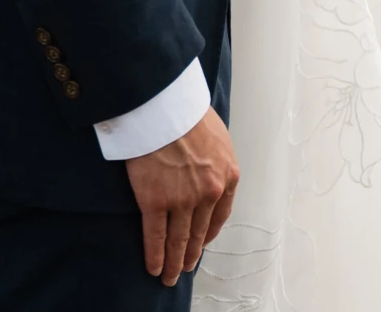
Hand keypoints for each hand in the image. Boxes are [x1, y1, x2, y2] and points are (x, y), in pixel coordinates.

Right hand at [125, 105, 237, 285]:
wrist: (163, 106)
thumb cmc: (186, 112)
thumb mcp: (217, 135)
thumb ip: (215, 158)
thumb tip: (207, 167)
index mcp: (227, 176)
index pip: (220, 215)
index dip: (209, 233)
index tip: (202, 243)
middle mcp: (208, 193)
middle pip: (200, 232)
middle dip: (192, 254)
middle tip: (185, 268)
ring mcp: (182, 200)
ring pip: (179, 239)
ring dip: (174, 261)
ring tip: (169, 275)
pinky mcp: (155, 202)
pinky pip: (155, 236)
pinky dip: (155, 255)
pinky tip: (154, 267)